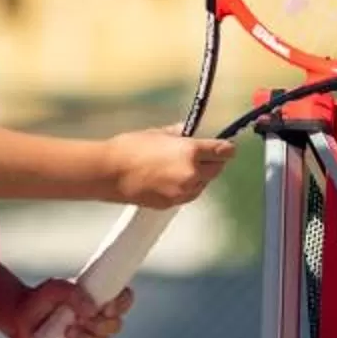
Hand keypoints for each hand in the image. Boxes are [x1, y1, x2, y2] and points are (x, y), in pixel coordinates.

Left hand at [0, 277, 133, 337]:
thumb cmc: (40, 299)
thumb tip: (92, 310)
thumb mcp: (56, 289)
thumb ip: (73, 294)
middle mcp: (98, 316)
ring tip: (68, 334)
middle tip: (79, 321)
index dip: (122, 304)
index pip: (124, 299)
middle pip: (116, 325)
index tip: (106, 307)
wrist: (19, 318)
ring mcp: (90, 334)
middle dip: (100, 326)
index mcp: (99, 297)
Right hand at [104, 128, 234, 208]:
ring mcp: (182, 191)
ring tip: (185, 166)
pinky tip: (174, 179)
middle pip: (217, 169)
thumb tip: (189, 133)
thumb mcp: (158, 133)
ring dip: (201, 176)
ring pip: (203, 184)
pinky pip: (188, 194)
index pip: (223, 151)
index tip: (226, 146)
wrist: (109, 173)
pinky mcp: (171, 204)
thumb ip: (180, 134)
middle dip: (213, 161)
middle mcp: (191, 173)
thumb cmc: (131, 148)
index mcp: (191, 152)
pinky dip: (187, 187)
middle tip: (205, 154)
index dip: (226, 148)